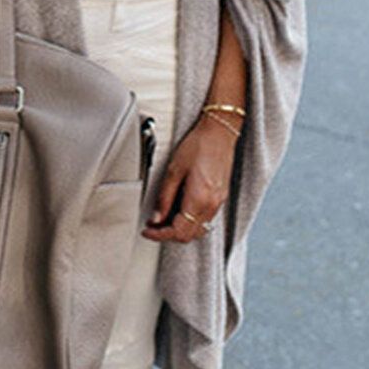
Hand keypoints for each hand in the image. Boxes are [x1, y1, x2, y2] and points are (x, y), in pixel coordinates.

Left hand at [141, 116, 237, 243]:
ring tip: (163, 220)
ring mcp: (218, 203)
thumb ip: (165, 197)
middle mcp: (211, 205)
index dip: (159, 234)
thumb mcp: (174, 169)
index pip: (178, 231)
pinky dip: (190, 223)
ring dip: (179, 231)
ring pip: (198, 231)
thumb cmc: (199, 145)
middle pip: (188, 235)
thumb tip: (157, 217)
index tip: (148, 230)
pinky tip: (179, 213)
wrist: (220, 133)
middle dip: (168, 235)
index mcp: (199, 199)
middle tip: (152, 226)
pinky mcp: (220, 198)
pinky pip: (205, 221)